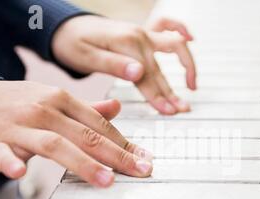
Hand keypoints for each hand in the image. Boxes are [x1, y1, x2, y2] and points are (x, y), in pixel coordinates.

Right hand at [0, 81, 152, 187]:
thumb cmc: (21, 105)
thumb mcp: (55, 100)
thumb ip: (87, 109)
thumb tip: (117, 108)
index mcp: (61, 100)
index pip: (99, 124)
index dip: (124, 143)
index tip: (145, 159)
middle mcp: (43, 112)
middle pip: (85, 135)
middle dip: (116, 155)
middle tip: (141, 171)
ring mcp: (18, 128)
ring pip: (53, 144)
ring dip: (82, 163)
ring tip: (106, 180)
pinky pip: (3, 154)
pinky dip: (12, 162)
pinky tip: (21, 172)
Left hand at [52, 16, 196, 114]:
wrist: (66, 27)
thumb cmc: (72, 44)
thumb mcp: (86, 56)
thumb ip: (113, 65)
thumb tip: (139, 73)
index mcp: (125, 44)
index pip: (148, 76)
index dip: (159, 96)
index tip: (169, 112)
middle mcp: (139, 36)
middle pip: (160, 69)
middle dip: (172, 92)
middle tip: (183, 110)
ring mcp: (142, 32)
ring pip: (173, 47)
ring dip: (187, 65)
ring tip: (193, 86)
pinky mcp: (142, 32)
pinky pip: (167, 25)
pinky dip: (181, 29)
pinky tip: (192, 39)